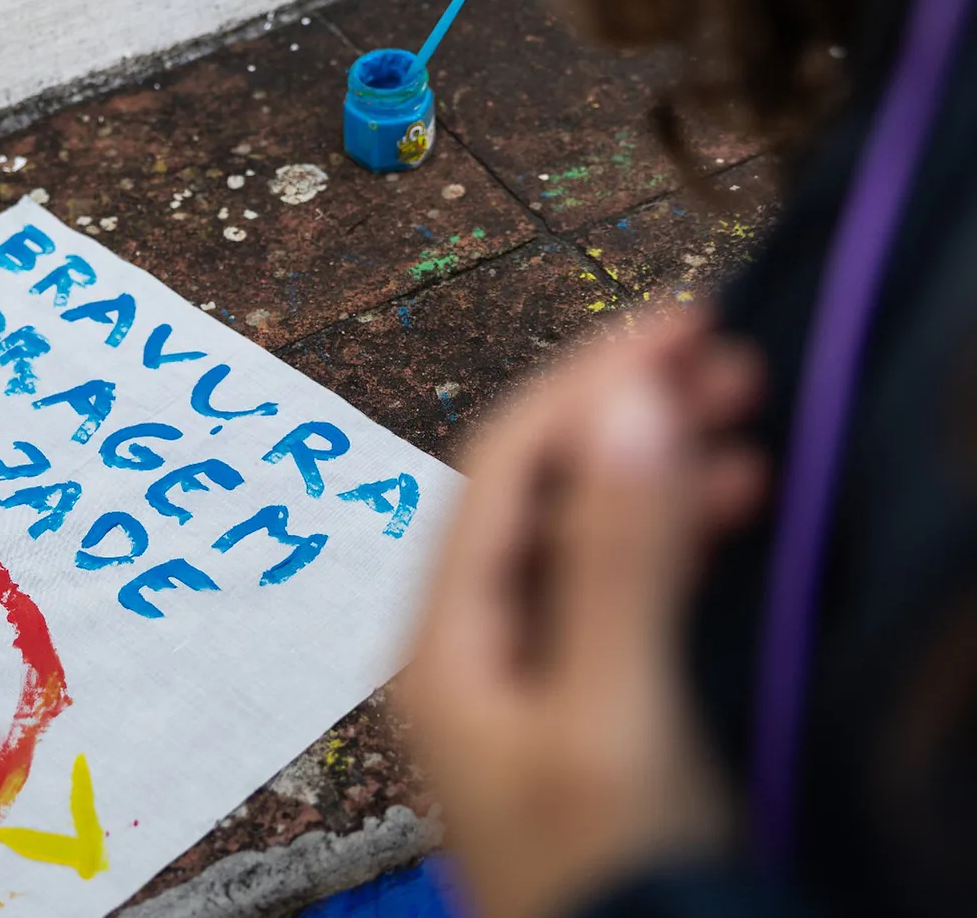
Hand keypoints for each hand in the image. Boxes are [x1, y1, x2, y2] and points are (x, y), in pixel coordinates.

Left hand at [399, 311, 767, 917]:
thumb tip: (624, 410)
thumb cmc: (598, 879)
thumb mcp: (611, 712)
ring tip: (742, 416)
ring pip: (581, 532)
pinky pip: (613, 585)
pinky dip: (669, 533)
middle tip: (724, 359)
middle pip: (538, 489)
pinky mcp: (576, 703)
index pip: (503, 466)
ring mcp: (519, 674)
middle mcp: (466, 645)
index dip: (588, 381)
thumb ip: (616, 561)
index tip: (677, 324)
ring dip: (656, 464)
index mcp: (442, 639)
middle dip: (626, 412)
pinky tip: (726, 504)